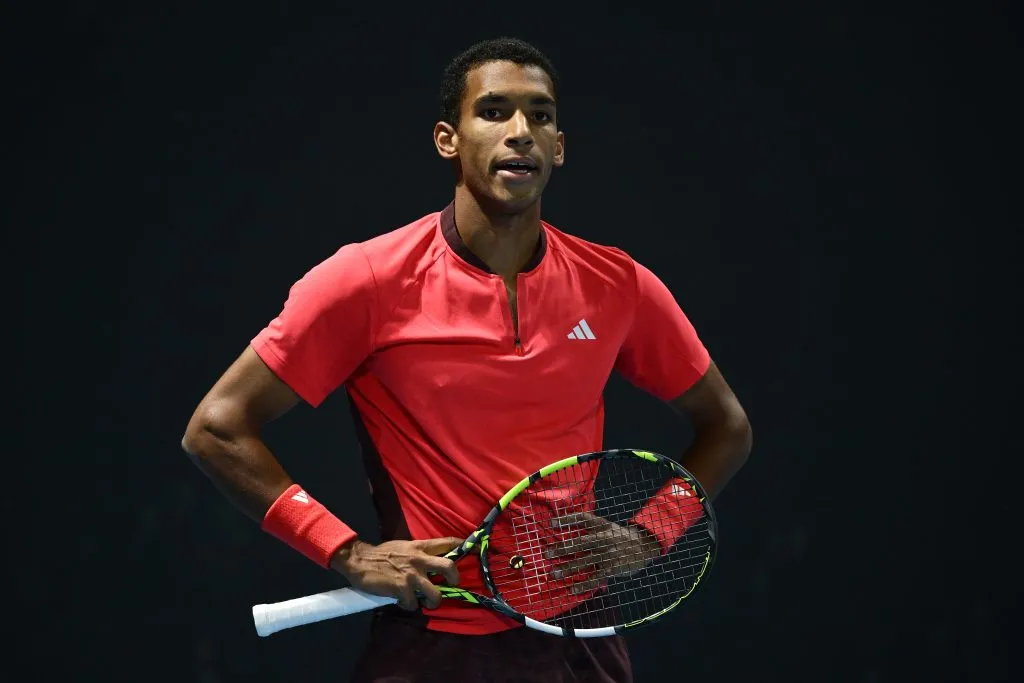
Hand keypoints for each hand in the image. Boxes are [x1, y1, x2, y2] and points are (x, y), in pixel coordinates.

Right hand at [330, 537, 462, 609]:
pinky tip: (403, 602)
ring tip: (427, 602)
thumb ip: (418, 553)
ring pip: (435, 594)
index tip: (470, 549)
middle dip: (455, 579)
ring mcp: (412, 575)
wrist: (360, 560)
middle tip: (453, 585)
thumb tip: (431, 562)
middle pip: (449, 568)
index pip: (447, 542)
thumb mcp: (404, 547)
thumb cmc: (382, 554)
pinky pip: (414, 603)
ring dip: (433, 602)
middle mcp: (419, 559)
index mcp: (420, 547)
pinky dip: (410, 606)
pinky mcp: (402, 588)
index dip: (462, 545)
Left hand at [545, 512, 661, 594]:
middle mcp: (604, 537)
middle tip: (547, 554)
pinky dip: (584, 584)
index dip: (566, 520)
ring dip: (568, 568)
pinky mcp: (613, 567)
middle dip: (562, 548)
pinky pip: (596, 577)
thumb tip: (566, 536)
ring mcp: (609, 552)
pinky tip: (573, 590)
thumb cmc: (619, 537)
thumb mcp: (607, 527)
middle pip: (580, 542)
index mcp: (601, 525)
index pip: (581, 519)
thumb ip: (590, 531)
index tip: (550, 523)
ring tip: (554, 574)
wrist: (644, 545)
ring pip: (585, 561)